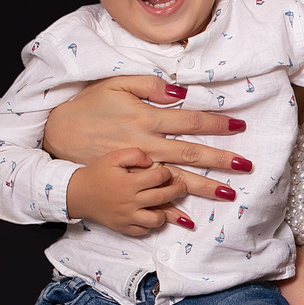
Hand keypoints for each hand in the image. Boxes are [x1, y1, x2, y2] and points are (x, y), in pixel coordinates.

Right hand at [45, 75, 253, 218]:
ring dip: (205, 189)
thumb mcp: (115, 85)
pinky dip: (171, 213)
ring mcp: (136, 172)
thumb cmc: (88, 107)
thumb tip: (180, 92)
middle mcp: (145, 148)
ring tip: (230, 195)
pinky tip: (188, 219)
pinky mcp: (124, 189)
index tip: (240, 127)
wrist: (57, 136)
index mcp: (145, 120)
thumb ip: (149, 86)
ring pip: (177, 182)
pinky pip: (151, 204)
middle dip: (221, 161)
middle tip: (246, 165)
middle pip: (191, 155)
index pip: (191, 122)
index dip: (217, 125)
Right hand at [66, 151, 195, 236]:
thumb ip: (134, 154)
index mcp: (128, 183)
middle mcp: (129, 201)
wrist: (78, 193)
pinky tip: (150, 215)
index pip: (158, 178)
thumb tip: (151, 162)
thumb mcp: (113, 157)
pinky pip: (143, 230)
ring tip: (165, 205)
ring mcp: (127, 217)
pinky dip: (149, 224)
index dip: (167, 173)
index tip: (167, 173)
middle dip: (176, 191)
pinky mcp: (123, 227)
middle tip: (181, 187)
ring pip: (156, 220)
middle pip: (162, 198)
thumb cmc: (97, 174)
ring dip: (165, 212)